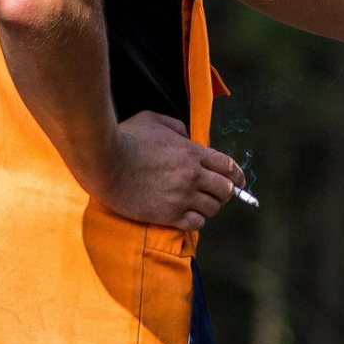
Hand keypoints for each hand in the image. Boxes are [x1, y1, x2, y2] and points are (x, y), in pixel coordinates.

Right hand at [99, 111, 243, 230]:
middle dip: (224, 191)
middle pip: (226, 190)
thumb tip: (188, 136)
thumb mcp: (152, 120)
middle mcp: (192, 176)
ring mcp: (181, 197)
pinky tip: (188, 215)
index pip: (228, 166)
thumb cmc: (125, 138)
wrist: (104, 163)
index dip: (237, 175)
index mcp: (192, 153)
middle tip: (215, 192)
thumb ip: (176, 127)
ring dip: (209, 206)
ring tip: (199, 204)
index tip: (239, 181)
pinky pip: (196, 223)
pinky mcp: (169, 215)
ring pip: (213, 208)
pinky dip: (196, 220)